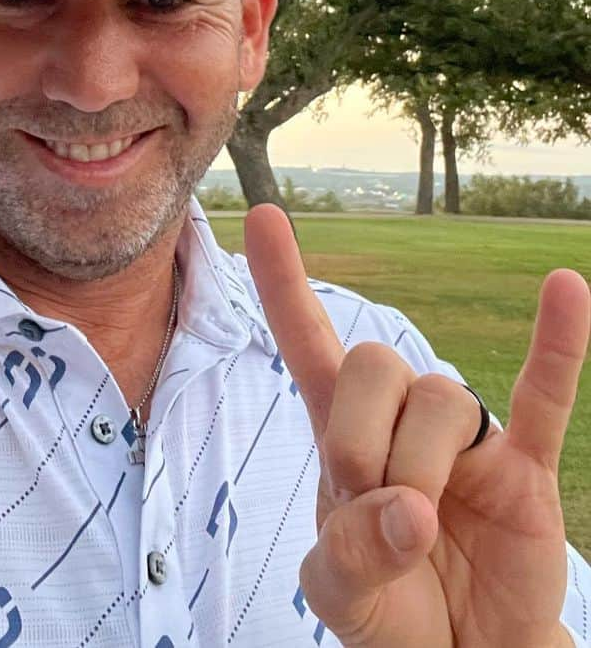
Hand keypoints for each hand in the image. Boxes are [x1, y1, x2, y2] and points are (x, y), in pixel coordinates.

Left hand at [244, 203, 589, 647]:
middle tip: (366, 495)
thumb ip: (349, 552)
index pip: (307, 339)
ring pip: (442, 397)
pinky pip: (546, 396)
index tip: (263, 215)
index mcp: (342, 432)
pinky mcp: (525, 469)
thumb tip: (412, 510)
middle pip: (376, 361)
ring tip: (423, 523)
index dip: (283, 280)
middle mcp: (401, 420)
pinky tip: (566, 289)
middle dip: (362, 433)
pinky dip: (558, 343)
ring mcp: (467, 440)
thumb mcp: (338, 594)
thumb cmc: (389, 612)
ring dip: (422, 461)